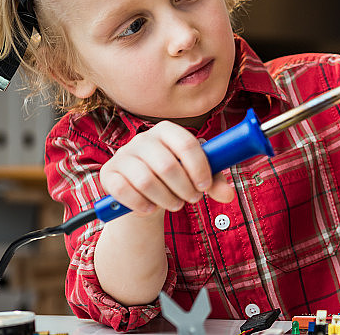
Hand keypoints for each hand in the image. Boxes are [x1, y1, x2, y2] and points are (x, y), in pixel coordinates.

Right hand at [99, 121, 234, 213]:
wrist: (143, 192)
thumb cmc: (174, 178)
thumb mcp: (195, 176)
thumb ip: (214, 182)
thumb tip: (229, 194)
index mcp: (167, 131)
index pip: (186, 143)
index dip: (199, 167)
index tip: (205, 186)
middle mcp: (143, 139)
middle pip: (167, 165)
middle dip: (184, 188)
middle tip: (192, 199)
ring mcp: (123, 155)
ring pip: (146, 181)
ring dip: (166, 199)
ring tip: (175, 204)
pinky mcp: (109, 174)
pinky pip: (124, 191)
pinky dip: (141, 204)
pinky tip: (151, 208)